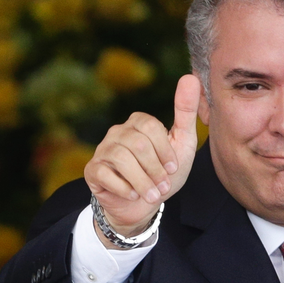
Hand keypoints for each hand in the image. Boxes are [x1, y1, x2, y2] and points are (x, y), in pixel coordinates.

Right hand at [84, 74, 200, 244]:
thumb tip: (191, 77)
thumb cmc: (164, 173)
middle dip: (154, 169)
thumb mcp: (182, 143)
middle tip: (163, 185)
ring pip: (121, 159)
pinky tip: (133, 194)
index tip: (173, 168)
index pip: (150, 127)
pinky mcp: (93, 170)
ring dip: (142, 181)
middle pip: (137, 144)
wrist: (144, 205)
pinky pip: (104, 174)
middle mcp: (118, 132)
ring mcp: (103, 150)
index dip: (164, 151)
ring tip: (152, 194)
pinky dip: (124, 188)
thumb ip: (186, 112)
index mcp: (138, 122)